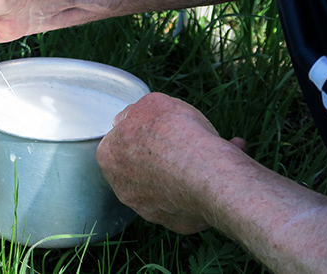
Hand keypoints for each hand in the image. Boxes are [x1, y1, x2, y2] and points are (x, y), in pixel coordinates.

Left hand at [96, 92, 246, 233]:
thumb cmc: (179, 135)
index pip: (121, 140)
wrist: (211, 176)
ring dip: (186, 170)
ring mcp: (148, 209)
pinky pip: (188, 201)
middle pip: (142, 165)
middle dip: (162, 153)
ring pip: (168, 184)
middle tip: (185, 140)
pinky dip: (201, 188)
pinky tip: (217, 172)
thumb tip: (129, 119)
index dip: (144, 130)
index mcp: (108, 156)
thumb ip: (134, 112)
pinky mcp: (175, 223)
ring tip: (210, 150)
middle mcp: (122, 187)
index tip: (162, 126)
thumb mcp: (152, 103)